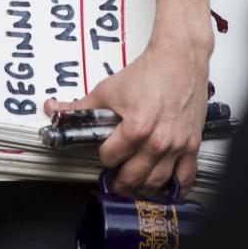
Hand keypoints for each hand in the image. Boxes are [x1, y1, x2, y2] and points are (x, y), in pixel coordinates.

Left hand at [45, 2, 211, 196]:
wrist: (179, 59)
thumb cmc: (149, 72)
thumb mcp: (108, 89)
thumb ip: (81, 107)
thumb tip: (55, 109)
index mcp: (136, 128)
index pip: (110, 158)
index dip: (104, 156)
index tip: (105, 153)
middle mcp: (158, 141)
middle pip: (132, 177)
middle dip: (119, 181)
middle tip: (114, 180)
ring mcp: (177, 145)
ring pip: (157, 183)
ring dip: (142, 189)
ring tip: (133, 185)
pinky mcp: (192, 144)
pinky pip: (186, 176)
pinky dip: (175, 188)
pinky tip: (166, 188)